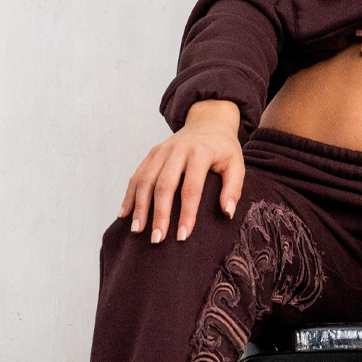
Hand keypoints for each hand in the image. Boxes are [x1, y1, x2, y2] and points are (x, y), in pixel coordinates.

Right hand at [119, 99, 243, 244]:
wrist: (209, 122)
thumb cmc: (223, 149)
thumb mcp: (237, 164)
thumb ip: (233, 188)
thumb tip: (227, 213)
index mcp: (200, 152)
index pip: (191, 188)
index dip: (186, 214)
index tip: (183, 236)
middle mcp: (178, 150)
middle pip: (164, 185)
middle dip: (159, 214)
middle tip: (157, 239)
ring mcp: (162, 150)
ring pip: (145, 180)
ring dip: (139, 207)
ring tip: (137, 230)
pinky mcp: (152, 153)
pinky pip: (137, 175)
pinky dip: (129, 195)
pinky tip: (124, 214)